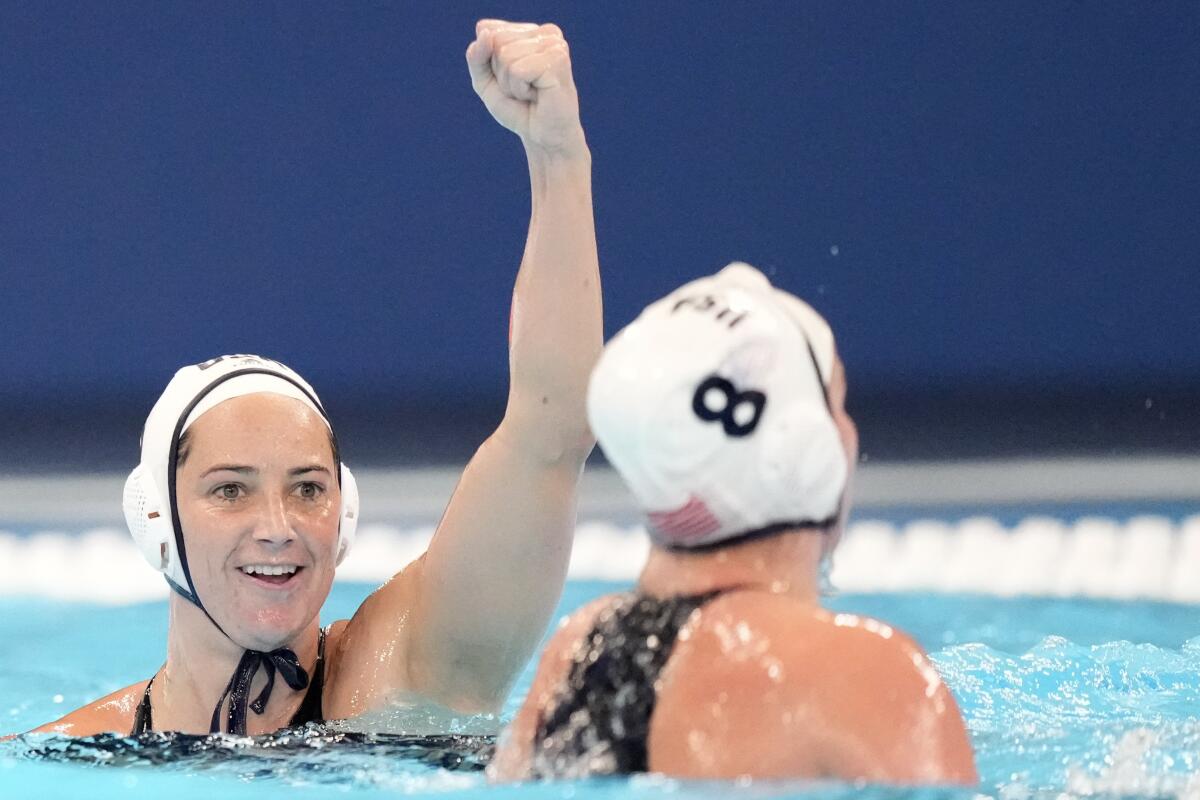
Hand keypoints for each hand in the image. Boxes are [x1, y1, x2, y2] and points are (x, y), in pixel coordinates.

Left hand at [466, 20, 586, 157]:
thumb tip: (485, 33)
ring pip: (506, 55)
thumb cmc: (518, 109)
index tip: (512, 80)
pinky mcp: (557, 59)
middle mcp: (546, 32)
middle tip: (522, 89)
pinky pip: (518, 70)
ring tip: (530, 94)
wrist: (543, 138)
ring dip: (511, 84)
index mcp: (530, 30)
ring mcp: (554, 44)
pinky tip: (537, 96)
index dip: (490, 64)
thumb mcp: (485, 82)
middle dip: (501, 73)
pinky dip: (520, 90)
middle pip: (496, 41)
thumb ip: (476, 56)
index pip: (488, 31)